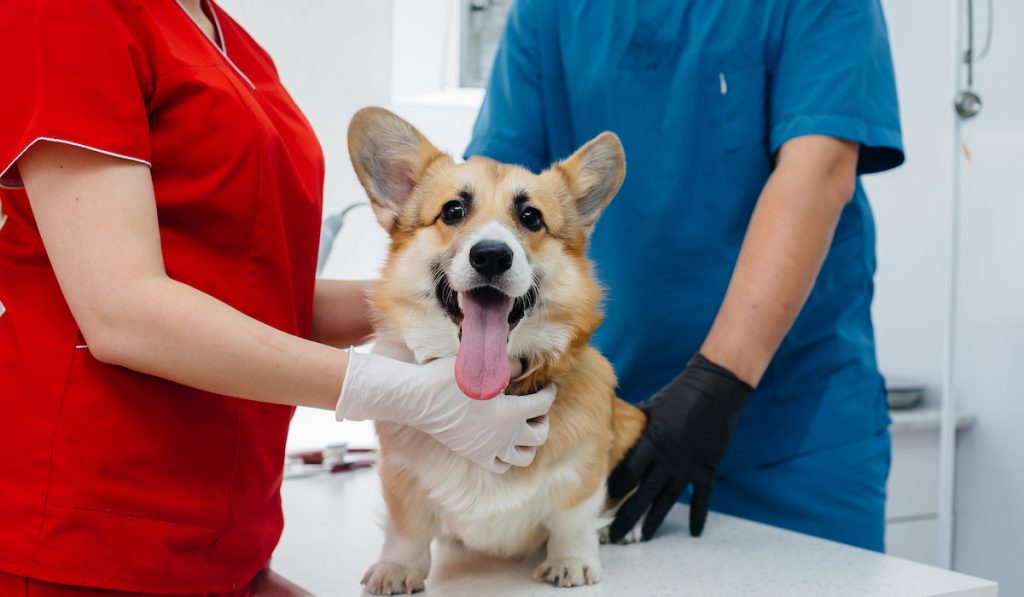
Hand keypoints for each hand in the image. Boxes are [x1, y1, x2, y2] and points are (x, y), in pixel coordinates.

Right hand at [337, 350, 554, 472]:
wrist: (419, 399)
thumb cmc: (448, 378)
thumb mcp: (482, 366)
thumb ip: (508, 366)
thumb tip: (523, 368)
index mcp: (510, 413)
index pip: (543, 405)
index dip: (549, 394)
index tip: (548, 387)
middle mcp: (504, 436)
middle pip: (539, 435)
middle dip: (544, 420)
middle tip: (537, 409)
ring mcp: (490, 449)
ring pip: (524, 457)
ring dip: (530, 443)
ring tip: (524, 429)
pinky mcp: (475, 455)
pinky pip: (500, 466)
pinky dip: (508, 457)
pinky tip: (504, 443)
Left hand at [607, 354, 751, 541]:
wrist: (715, 389)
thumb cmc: (678, 394)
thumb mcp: (649, 407)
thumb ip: (632, 423)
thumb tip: (608, 423)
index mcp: (650, 443)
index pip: (627, 474)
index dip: (614, 490)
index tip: (602, 502)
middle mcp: (667, 459)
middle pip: (643, 495)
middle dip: (627, 517)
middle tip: (615, 535)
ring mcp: (688, 467)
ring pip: (667, 501)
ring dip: (654, 520)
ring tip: (644, 537)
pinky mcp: (707, 469)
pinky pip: (701, 498)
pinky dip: (698, 516)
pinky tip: (694, 532)